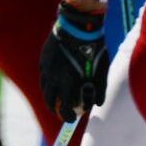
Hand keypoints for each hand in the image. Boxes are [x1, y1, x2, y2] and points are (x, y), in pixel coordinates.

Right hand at [39, 2, 109, 121]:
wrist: (79, 25)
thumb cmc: (94, 47)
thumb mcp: (101, 68)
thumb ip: (100, 88)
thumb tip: (97, 104)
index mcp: (67, 82)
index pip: (64, 107)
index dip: (67, 116)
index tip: (71, 119)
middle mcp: (53, 77)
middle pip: (50, 100)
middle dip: (55, 108)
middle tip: (62, 112)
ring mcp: (46, 67)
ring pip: (45, 88)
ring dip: (51, 96)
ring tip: (58, 99)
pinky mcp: (43, 58)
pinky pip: (44, 75)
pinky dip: (48, 82)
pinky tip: (55, 81)